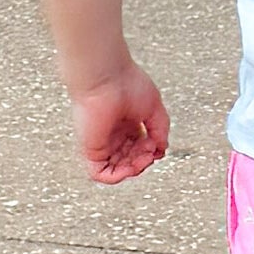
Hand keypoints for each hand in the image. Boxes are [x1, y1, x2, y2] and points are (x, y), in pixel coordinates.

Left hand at [73, 61, 169, 181]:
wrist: (106, 77)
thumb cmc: (127, 83)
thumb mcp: (154, 108)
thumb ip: (160, 130)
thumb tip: (161, 150)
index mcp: (126, 123)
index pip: (139, 147)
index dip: (151, 150)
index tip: (157, 143)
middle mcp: (113, 133)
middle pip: (130, 159)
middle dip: (144, 160)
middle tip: (151, 150)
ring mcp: (102, 142)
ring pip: (117, 169)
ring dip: (134, 169)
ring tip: (143, 158)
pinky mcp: (91, 148)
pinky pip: (100, 173)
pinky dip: (117, 176)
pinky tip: (130, 168)